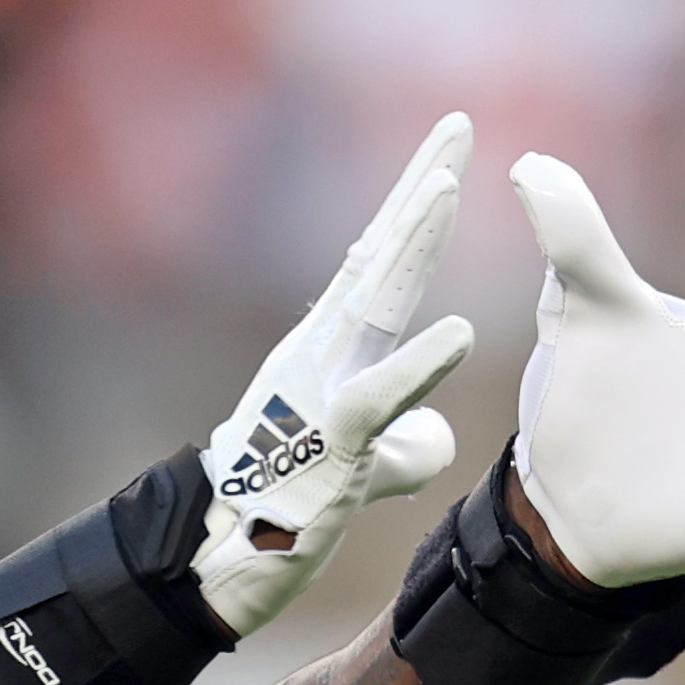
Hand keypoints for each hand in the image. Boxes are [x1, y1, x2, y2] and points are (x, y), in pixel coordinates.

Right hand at [192, 115, 479, 636]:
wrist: (222, 558)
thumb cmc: (289, 508)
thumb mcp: (365, 467)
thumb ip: (403, 440)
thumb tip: (437, 437)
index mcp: (333, 348)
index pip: (384, 259)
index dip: (418, 200)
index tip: (454, 145)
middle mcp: (322, 351)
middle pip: (381, 255)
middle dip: (422, 187)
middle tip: (458, 126)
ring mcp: (321, 388)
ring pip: (375, 302)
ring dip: (413, 244)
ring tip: (452, 190)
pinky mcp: (331, 441)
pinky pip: (379, 394)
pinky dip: (421, 363)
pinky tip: (462, 332)